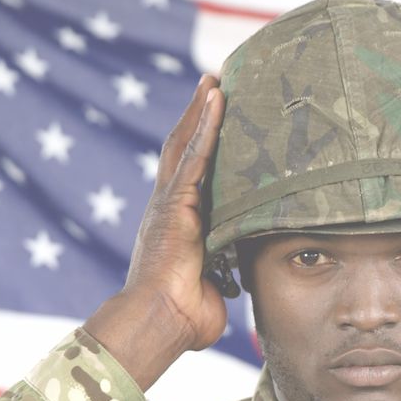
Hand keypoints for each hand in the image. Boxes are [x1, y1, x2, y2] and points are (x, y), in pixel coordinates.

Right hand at [84, 76, 226, 389]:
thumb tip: (241, 281)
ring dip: (203, 109)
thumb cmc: (183, 317)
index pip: (193, 173)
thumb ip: (226, 274)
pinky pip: (194, 157)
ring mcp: (170, 203)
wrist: (158, 323)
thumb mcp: (214, 286)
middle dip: (200, 114)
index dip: (205, 144)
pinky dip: (206, 127)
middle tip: (218, 81)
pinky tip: (216, 99)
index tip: (219, 119)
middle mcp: (170, 206)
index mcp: (179, 223)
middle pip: (185, 147)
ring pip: (187, 144)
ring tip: (218, 77)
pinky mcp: (175, 204)